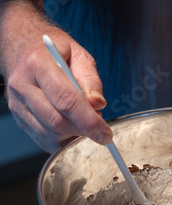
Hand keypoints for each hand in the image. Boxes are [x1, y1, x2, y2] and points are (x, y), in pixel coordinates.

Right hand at [4, 30, 111, 152]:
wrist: (25, 49)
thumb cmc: (57, 53)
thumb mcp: (80, 56)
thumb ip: (91, 80)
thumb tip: (98, 104)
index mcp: (38, 64)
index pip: (65, 100)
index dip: (88, 120)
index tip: (105, 132)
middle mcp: (22, 85)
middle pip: (57, 121)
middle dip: (83, 130)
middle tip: (99, 125)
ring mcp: (17, 103)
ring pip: (50, 134)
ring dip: (74, 134)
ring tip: (84, 120)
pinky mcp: (19, 117)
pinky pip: (44, 139)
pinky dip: (64, 139)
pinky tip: (72, 127)